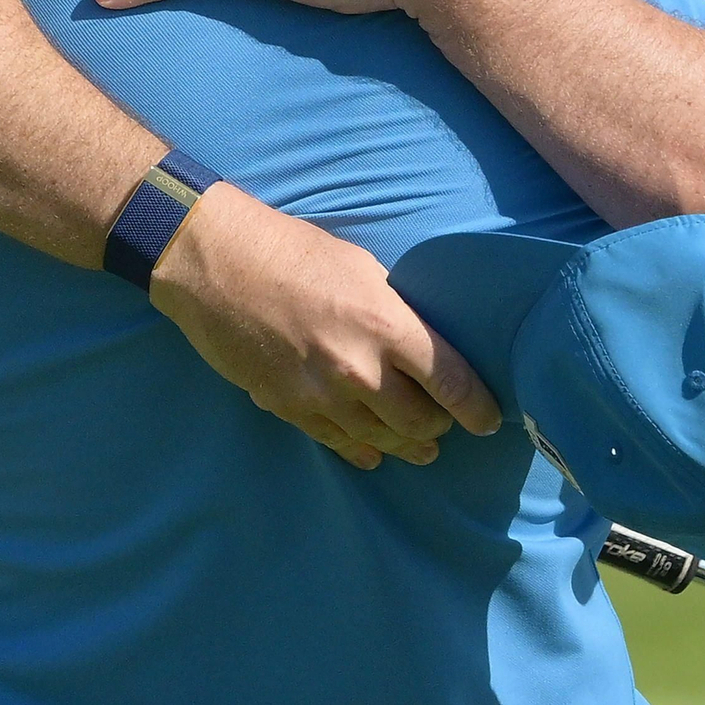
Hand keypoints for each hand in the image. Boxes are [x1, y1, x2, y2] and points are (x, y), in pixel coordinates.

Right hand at [151, 182, 501, 469]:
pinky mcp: (288, 408)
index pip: (452, 382)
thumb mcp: (363, 268)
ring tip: (422, 449)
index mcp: (386, 325)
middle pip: (420, 421)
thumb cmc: (292, 250)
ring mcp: (321, 396)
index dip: (477, 408)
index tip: (490, 419)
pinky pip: (337, 443)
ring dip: (406, 445)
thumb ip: (394, 313)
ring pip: (381, 440)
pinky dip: (362, 451)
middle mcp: (359, 370)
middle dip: (440, 426)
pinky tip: (374, 454)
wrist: (214, 263)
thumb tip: (420, 344)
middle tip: (448, 423)